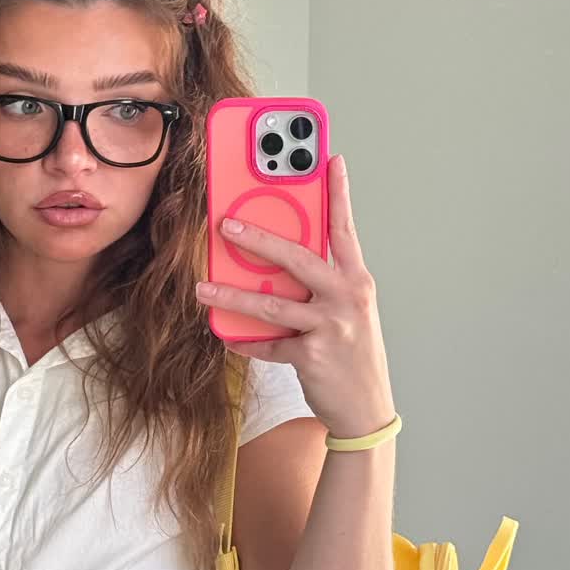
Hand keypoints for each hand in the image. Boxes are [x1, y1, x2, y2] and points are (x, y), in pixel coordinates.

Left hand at [195, 153, 396, 438]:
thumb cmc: (354, 355)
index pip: (345, 229)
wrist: (366, 409)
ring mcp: (330, 327)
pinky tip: (228, 336)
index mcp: (356, 281)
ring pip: (272, 304)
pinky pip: (269, 345)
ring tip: (203, 288)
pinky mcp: (312, 356)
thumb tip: (276, 266)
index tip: (330, 160)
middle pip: (298, 258)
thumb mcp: (349, 312)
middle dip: (259, 238)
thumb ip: (322, 285)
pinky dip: (246, 342)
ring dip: (232, 296)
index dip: (338, 193)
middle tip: (227, 224)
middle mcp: (346, 298)